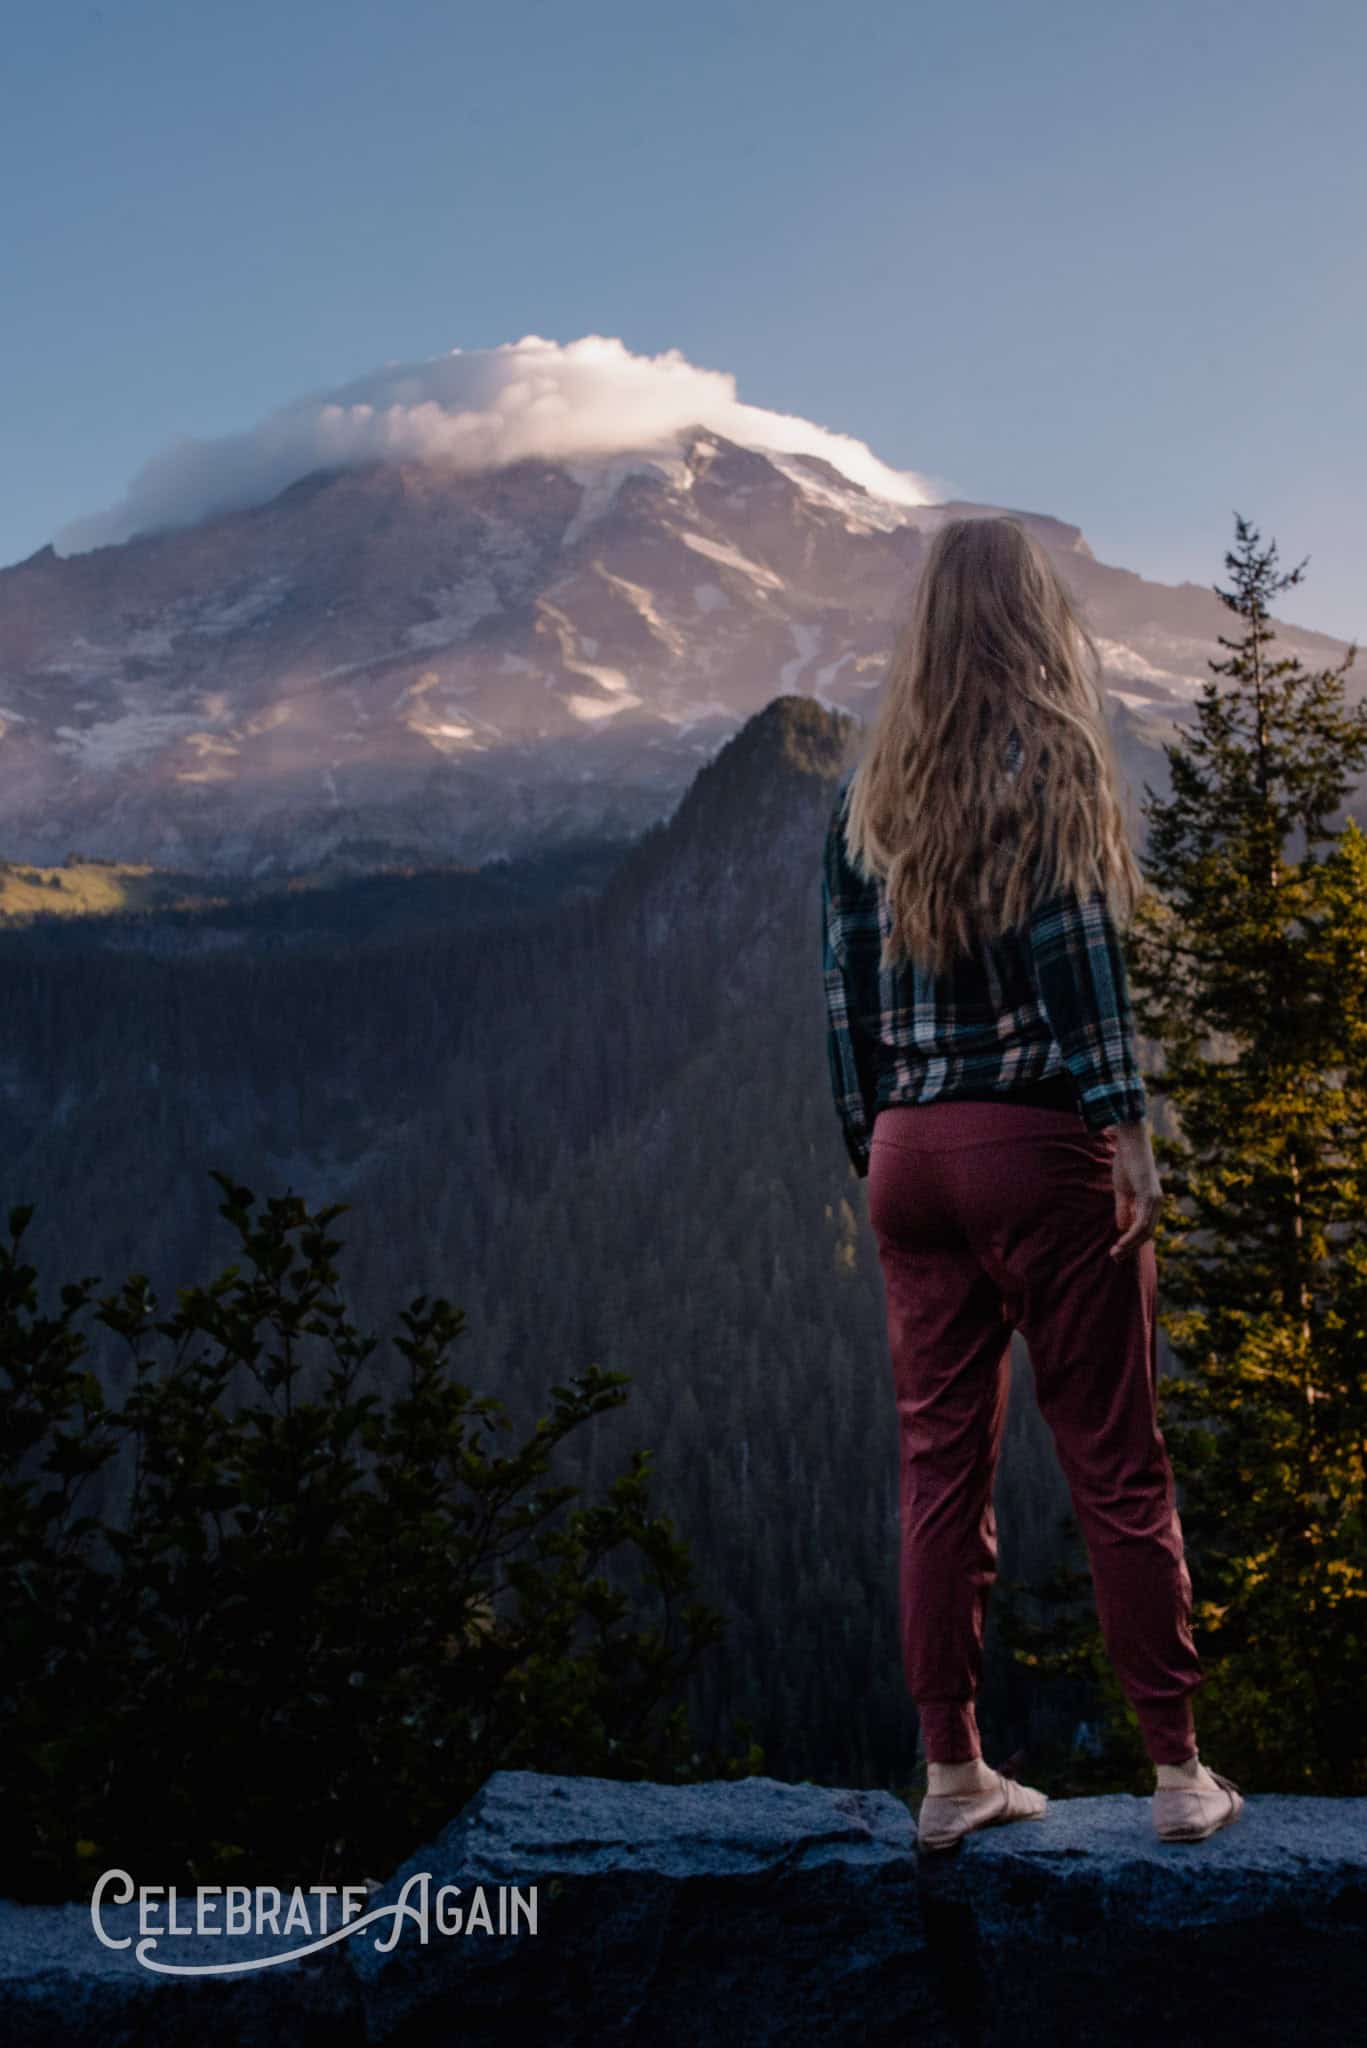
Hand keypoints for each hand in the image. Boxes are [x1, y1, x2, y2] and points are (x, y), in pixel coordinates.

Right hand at [1109, 1120, 1163, 1260]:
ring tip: (1116, 1253)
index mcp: (1151, 1202)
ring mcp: (1155, 1200)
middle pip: (1147, 1233)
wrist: (1131, 1142)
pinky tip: (1122, 1241)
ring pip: (1145, 1231)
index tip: (1118, 1252)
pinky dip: (1132, 1234)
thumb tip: (1122, 1229)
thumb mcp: (1123, 1191)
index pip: (1145, 1229)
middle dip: (1131, 1248)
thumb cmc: (1127, 1163)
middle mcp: (1157, 1203)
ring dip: (1130, 1244)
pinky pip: (1142, 1221)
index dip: (1132, 1242)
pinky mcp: (1149, 1195)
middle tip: (1115, 1258)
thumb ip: (1124, 1209)